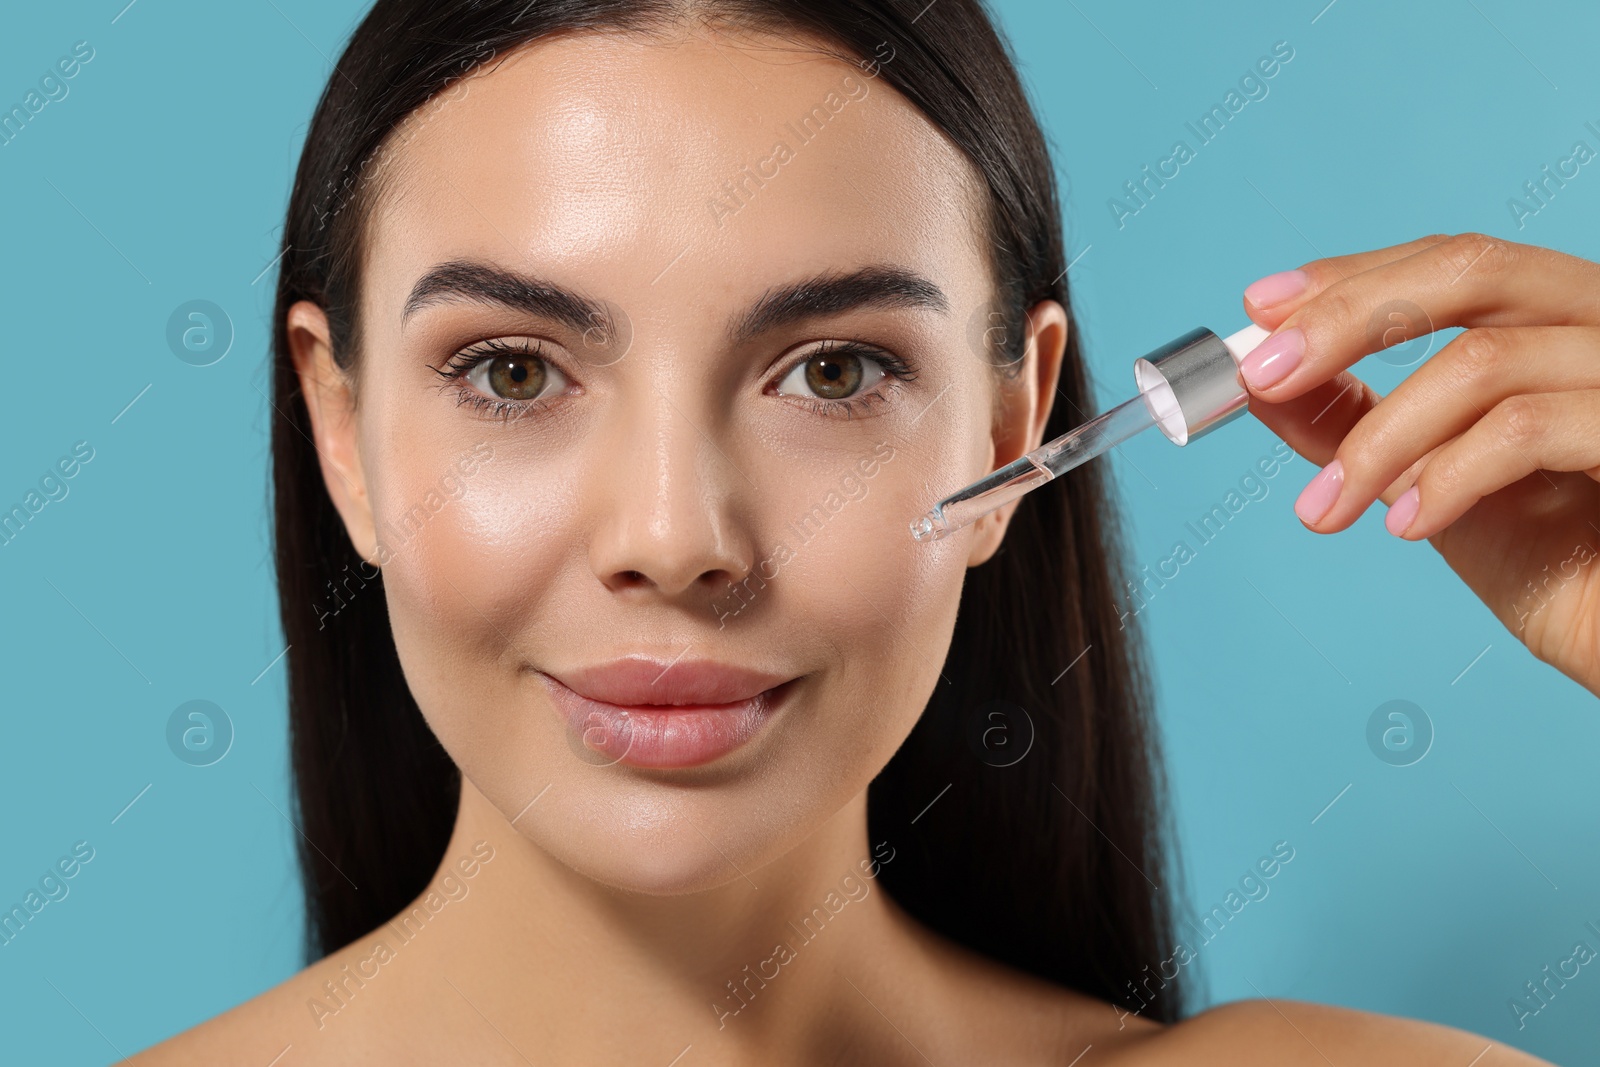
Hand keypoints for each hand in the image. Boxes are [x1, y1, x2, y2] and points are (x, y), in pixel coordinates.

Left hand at [1235, 233, 1599, 696]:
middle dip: (1349, 317)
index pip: (1455, 262)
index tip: (1261, 310)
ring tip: (1326, 509)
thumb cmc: (1561, 569)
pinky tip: (1408, 525)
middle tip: (1263, 376)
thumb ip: (1354, 425)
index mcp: (1564, 322)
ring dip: (1376, 440)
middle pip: (1475, 268)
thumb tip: (1259, 382)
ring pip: (1486, 359)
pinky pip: (1528, 428)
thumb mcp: (1430, 483)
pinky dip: (1446, 476)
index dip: (1353, 276)